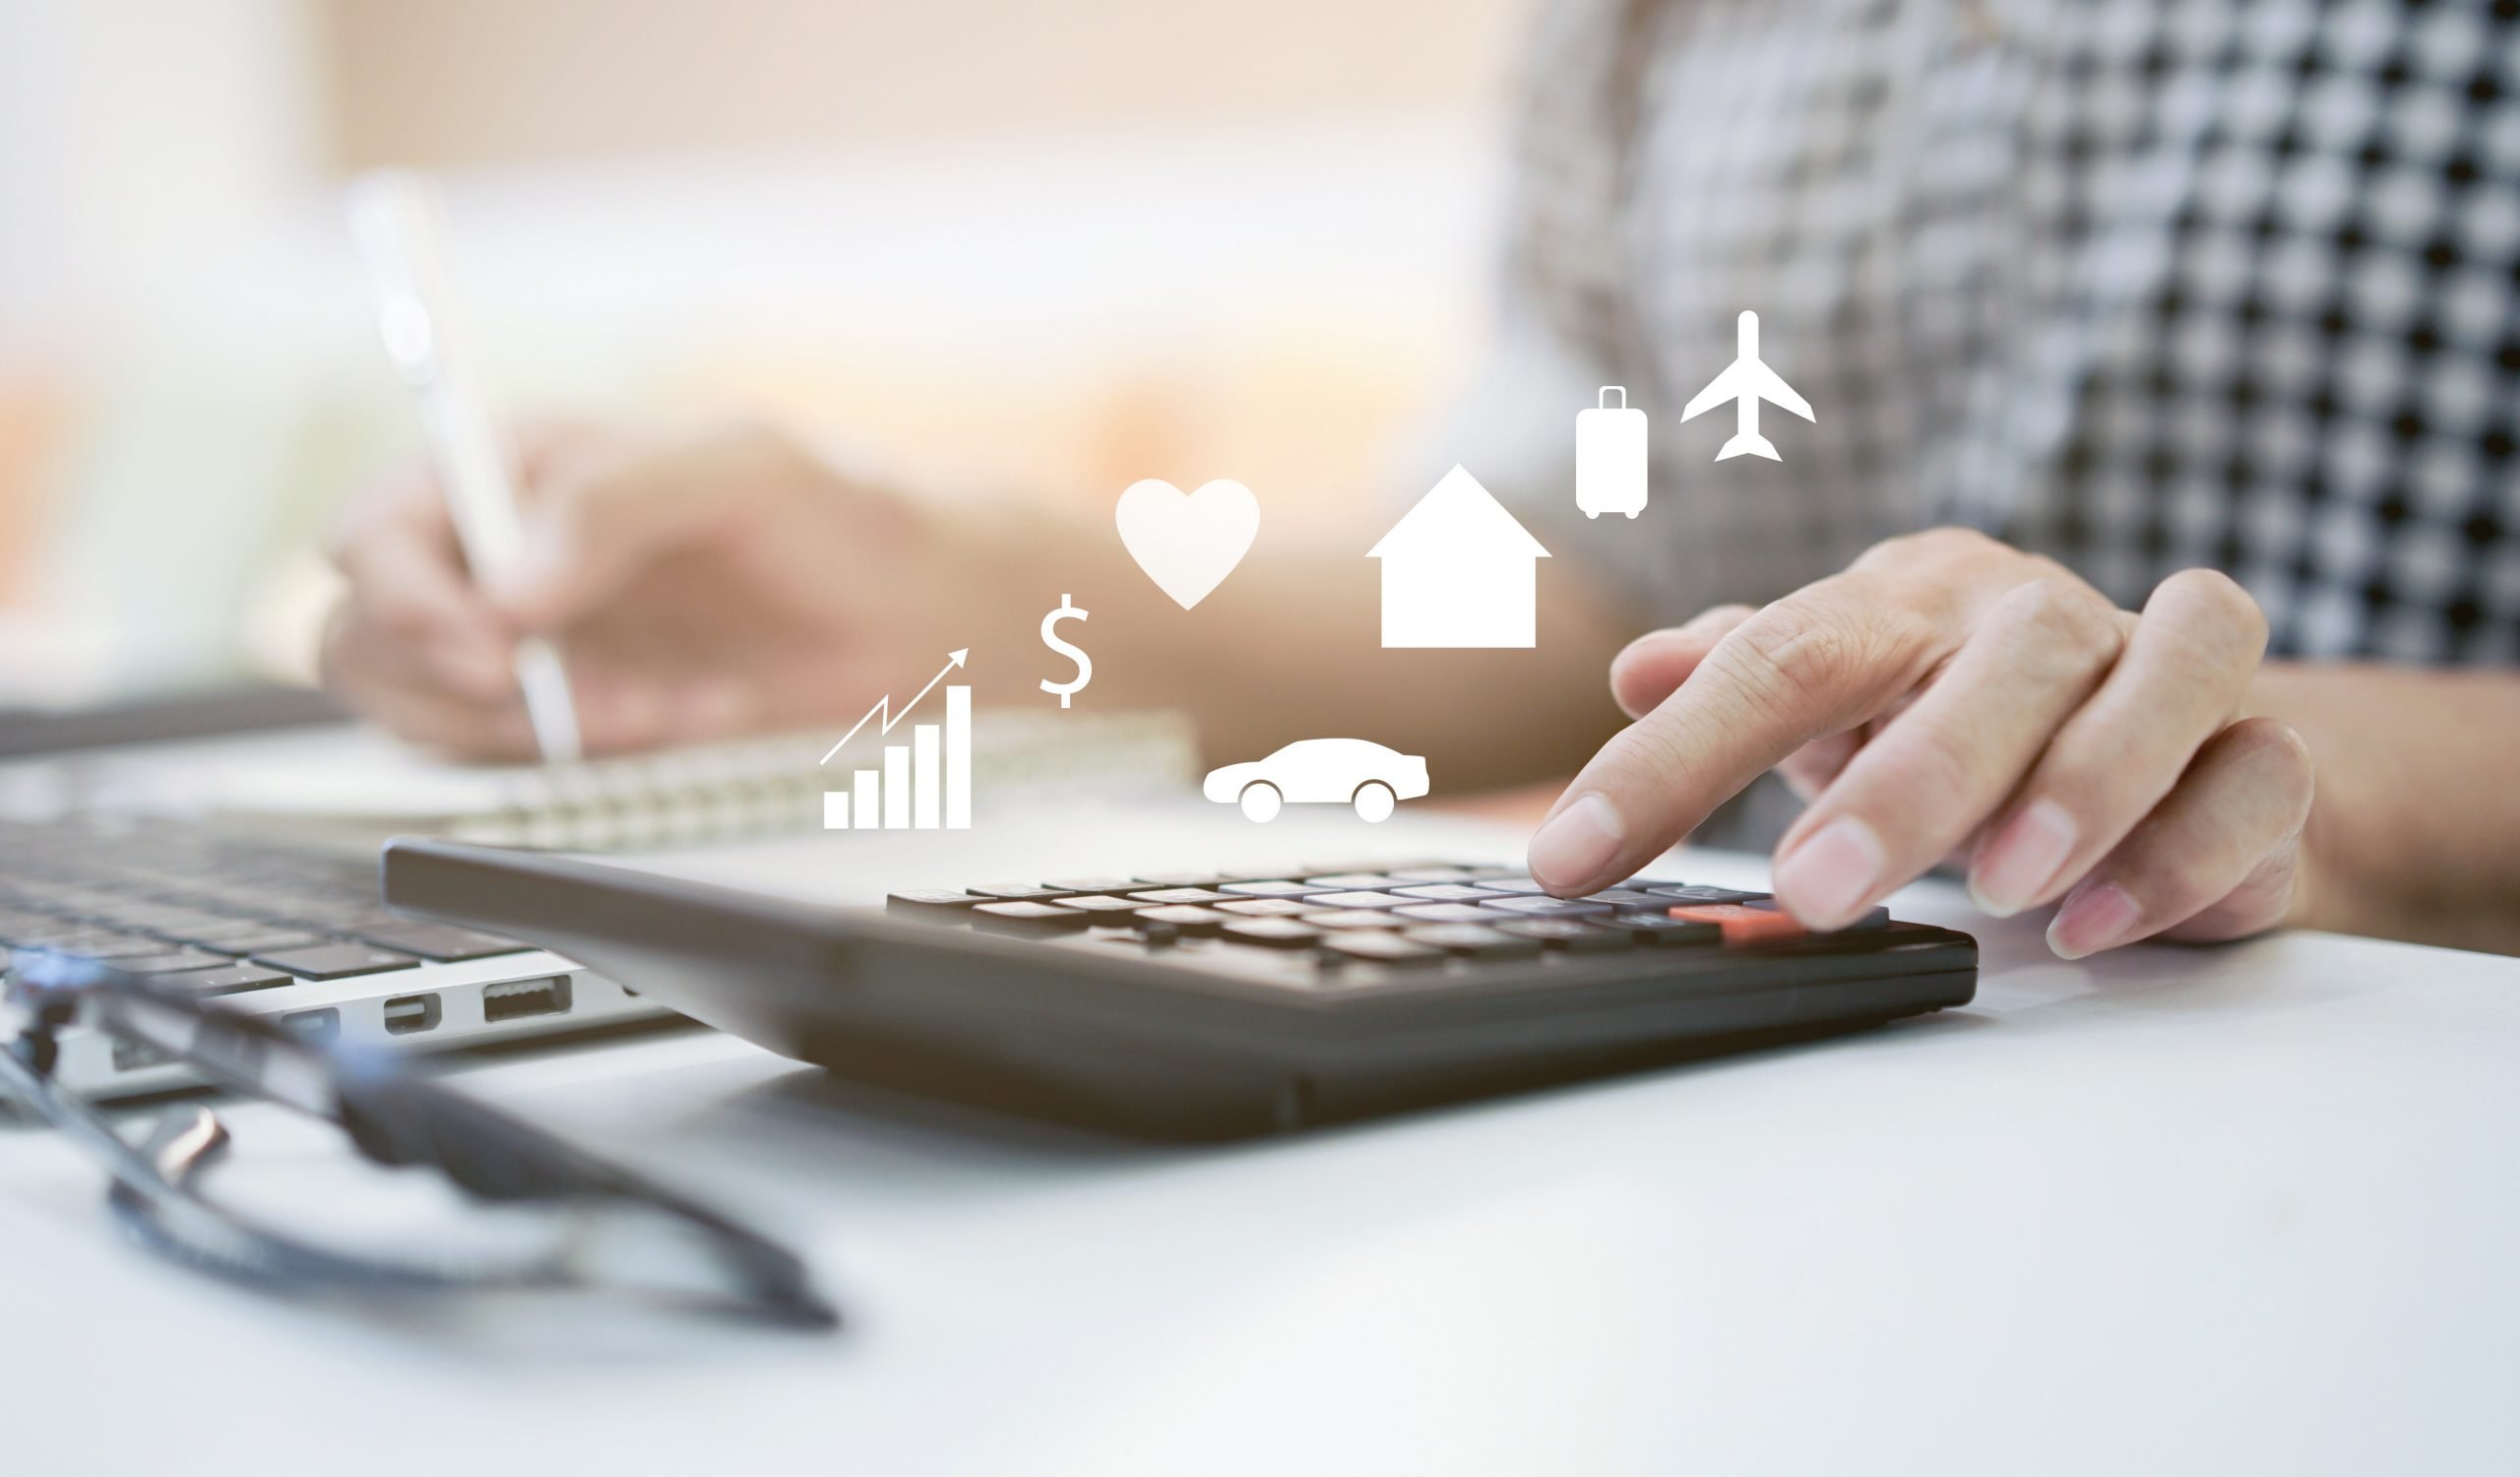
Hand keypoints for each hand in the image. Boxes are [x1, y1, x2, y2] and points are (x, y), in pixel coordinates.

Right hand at [322, 418, 1009, 757]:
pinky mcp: (567, 716)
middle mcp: (496, 555)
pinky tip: (684, 711)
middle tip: (561, 698)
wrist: (911, 617)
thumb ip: (621, 498)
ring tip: (652, 701)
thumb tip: (512, 581)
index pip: (374, 529)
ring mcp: (525, 643)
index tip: (492, 642)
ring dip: (530, 728)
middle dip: (452, 684)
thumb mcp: (744, 468)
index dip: (403, 595)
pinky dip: (595, 754)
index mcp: (513, 468)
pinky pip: (519, 760)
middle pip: (363, 634)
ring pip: (424, 711)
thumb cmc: (836, 515)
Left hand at [1527, 528, 2315, 957]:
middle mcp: (2037, 618)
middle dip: (1904, 781)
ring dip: (2081, 783)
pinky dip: (2187, 846)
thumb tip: (1637, 670)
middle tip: (1815, 890)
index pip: (1779, 657)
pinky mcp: (2267, 751)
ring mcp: (2164, 671)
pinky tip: (2101, 919)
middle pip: (1990, 662)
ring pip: (2159, 676)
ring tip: (2002, 888)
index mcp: (1908, 602)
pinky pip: (2259, 775)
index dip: (1666, 761)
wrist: (2170, 735)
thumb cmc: (1964, 715)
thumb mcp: (1839, 698)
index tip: (1574, 859)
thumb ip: (1740, 680)